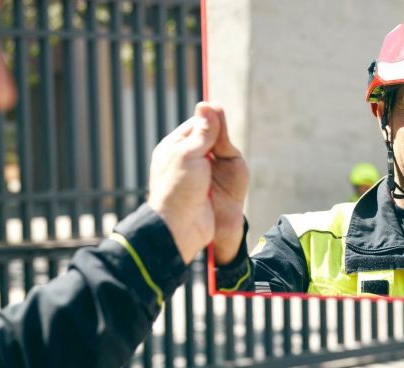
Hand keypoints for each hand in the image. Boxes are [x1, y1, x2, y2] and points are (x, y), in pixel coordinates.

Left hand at [147, 102, 247, 263]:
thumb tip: (206, 104)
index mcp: (174, 147)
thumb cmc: (179, 189)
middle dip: (219, 136)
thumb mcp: (189, 155)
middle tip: (222, 140)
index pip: (196, 125)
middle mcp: (186, 158)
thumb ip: (203, 131)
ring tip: (222, 156)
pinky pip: (225, 168)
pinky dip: (228, 165)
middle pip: (210, 137)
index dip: (210, 121)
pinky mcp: (213, 187)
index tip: (220, 120)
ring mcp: (200, 173)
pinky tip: (229, 166)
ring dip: (224, 151)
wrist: (182, 227)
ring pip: (219, 151)